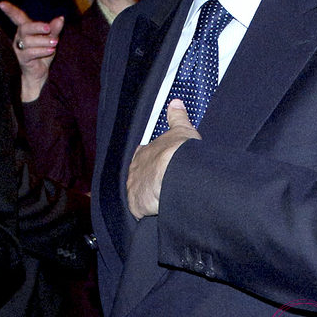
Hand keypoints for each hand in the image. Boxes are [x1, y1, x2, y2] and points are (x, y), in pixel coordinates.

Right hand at [0, 1, 64, 101]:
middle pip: (25, 28)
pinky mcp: (21, 59)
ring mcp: (19, 49)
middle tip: (49, 29)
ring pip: (28, 41)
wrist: (39, 74)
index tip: (1, 4)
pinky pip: (29, 53)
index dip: (9, 10)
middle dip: (37, 26)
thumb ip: (54, 29)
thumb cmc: (42, 54)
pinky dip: (41, 51)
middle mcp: (20, 37)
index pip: (17, 17)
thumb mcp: (50, 39)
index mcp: (25, 30)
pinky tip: (50, 51)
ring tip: (54, 44)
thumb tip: (60, 18)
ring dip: (43, 41)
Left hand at [127, 99, 199, 219]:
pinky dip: (146, 212)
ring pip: (137, 194)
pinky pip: (139, 211)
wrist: (176, 173)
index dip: (149, 160)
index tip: (156, 164)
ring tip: (160, 202)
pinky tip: (156, 212)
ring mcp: (134, 188)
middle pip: (139, 176)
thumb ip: (177, 117)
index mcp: (144, 153)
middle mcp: (135, 170)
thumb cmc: (179, 152)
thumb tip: (176, 103)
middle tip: (162, 186)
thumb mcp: (182, 130)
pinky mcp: (136, 206)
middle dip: (147, 181)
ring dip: (146, 198)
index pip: (143, 155)